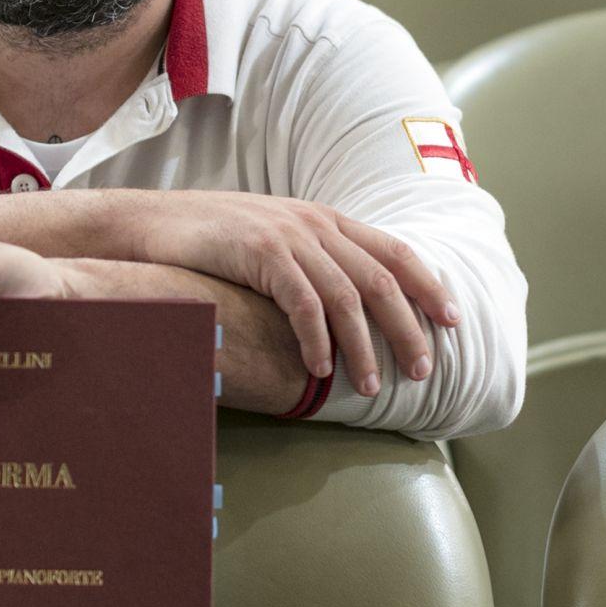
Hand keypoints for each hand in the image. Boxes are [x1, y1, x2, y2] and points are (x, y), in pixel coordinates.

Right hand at [126, 194, 456, 398]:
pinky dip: (318, 340)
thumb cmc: (210, 242)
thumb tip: (347, 306)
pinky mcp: (261, 253)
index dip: (429, 286)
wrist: (153, 223)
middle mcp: (315, 223)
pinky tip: (320, 370)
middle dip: (409, 327)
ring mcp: (288, 236)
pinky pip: (303, 304)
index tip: (453, 321)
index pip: (394, 251)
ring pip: (347, 297)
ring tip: (372, 387)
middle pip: (381, 279)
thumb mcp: (272, 241)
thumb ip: (310, 261)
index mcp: (325, 219)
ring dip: (365, 347)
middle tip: (424, 370)